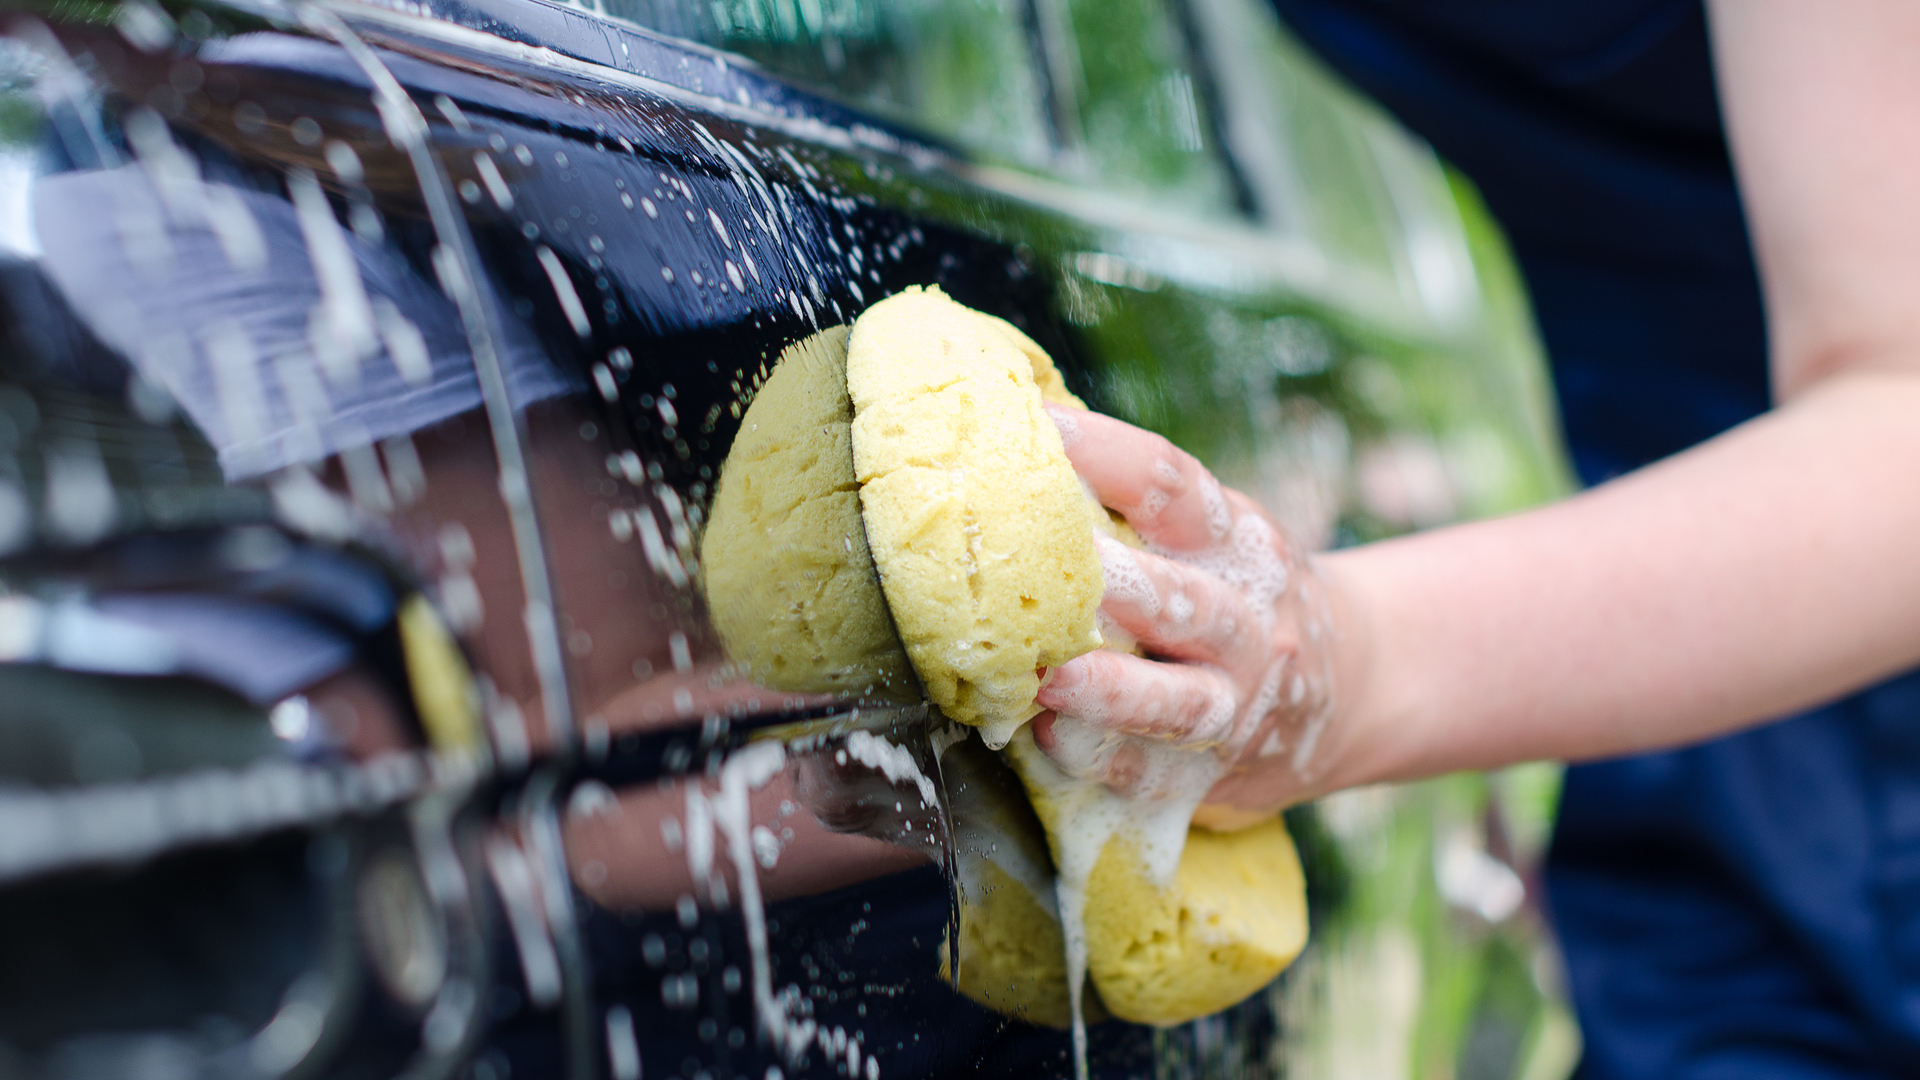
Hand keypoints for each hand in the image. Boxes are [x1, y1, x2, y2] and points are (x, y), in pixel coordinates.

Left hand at [1031, 405, 1338, 822]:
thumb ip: (1139, 501)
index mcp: (1233, 540)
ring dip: (1114, 688)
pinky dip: (1107, 759)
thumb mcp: (1217, 535)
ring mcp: (1236, 701)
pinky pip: (1159, 772)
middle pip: (1183, 599)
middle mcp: (1244, 618)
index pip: (1171, 486)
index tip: (1040, 431)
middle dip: (1117, 585)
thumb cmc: (1241, 593)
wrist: (1355, 686)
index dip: (1106, 454)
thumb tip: (1024, 421)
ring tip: (1052, 678)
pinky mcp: (1214, 770)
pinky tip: (1054, 741)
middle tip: (1051, 568)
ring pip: (1180, 698)